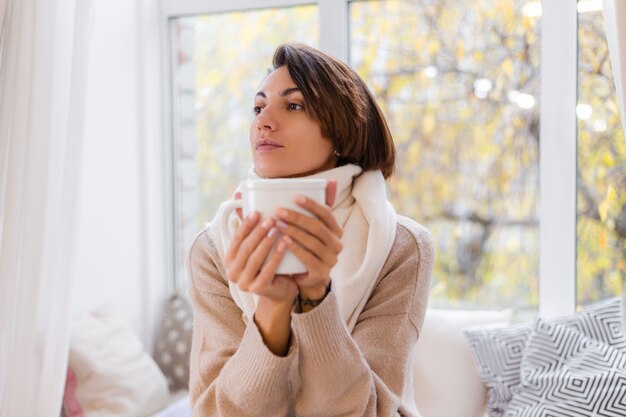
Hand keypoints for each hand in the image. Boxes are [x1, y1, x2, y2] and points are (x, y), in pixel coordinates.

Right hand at [223, 209, 297, 304]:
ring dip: (266, 242)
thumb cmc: (268, 264)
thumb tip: (239, 196)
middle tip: (270, 219)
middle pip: (246, 248)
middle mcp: (233, 272)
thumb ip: (250, 227)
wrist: (280, 291)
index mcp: (229, 260)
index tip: (257, 212)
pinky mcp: (258, 289)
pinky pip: (268, 270)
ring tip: (277, 228)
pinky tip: (284, 244)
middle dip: (258, 232)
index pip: (237, 239)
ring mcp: (244, 282)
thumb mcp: (257, 246)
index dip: (246, 225)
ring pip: (256, 259)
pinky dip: (276, 256)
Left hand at [275, 180, 342, 299]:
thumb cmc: (306, 248)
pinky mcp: (321, 272)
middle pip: (318, 228)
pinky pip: (309, 258)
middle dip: (298, 218)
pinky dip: (296, 248)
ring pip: (313, 243)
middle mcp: (337, 245)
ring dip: (294, 232)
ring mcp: (330, 260)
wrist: (307, 278)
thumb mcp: (310, 230)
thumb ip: (312, 209)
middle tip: (279, 211)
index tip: (295, 197)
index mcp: (336, 231)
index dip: (312, 205)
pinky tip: (284, 241)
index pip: (327, 214)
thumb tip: (327, 181)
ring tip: (278, 225)